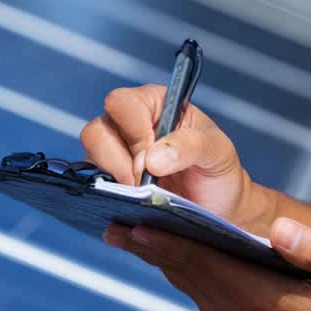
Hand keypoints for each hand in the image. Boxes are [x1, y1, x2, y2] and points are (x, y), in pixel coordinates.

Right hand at [80, 85, 273, 234]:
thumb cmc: (219, 170)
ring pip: (91, 156)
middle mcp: (130, 124)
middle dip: (119, 161)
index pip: (121, 103)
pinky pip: (94, 182)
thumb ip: (191, 146)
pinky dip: (109, 194)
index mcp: (155, 104)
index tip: (152, 157)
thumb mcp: (217, 152)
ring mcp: (117, 152)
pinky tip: (133, 202)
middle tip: (147, 180)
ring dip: (115, 178)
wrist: (219, 207)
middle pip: (97, 131)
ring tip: (143, 192)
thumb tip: (151, 158)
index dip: (132, 131)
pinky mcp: (111, 178)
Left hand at [104, 217, 310, 310]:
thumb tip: (280, 227)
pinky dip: (191, 278)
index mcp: (267, 305)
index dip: (166, 240)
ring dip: (168, 263)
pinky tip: (181, 259)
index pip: (204, 264)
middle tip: (114, 223)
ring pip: (196, 290)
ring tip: (137, 236)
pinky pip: (209, 302)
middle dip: (152, 249)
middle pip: (190, 278)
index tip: (130, 221)